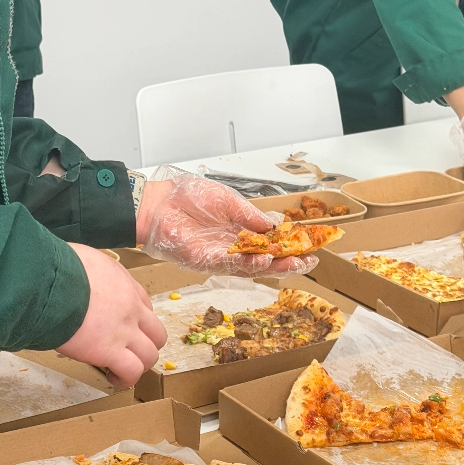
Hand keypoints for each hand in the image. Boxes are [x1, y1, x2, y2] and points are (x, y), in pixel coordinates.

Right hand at [57, 245, 166, 387]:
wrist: (50, 283)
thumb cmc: (57, 268)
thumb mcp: (83, 259)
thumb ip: (89, 273)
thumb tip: (74, 279)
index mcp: (124, 284)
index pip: (145, 305)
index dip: (137, 320)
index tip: (123, 326)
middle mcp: (131, 308)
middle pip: (156, 333)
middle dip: (146, 344)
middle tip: (128, 350)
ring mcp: (124, 331)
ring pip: (150, 355)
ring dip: (138, 365)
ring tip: (121, 369)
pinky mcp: (110, 351)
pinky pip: (131, 371)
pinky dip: (125, 379)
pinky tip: (114, 378)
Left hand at [135, 168, 318, 277]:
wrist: (157, 203)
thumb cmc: (186, 197)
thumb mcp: (227, 200)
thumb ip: (249, 216)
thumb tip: (273, 225)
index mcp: (236, 231)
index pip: (266, 244)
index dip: (286, 248)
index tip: (305, 248)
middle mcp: (230, 247)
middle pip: (262, 260)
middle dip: (285, 263)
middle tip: (306, 263)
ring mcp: (218, 256)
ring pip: (249, 267)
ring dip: (271, 266)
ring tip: (291, 264)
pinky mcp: (204, 261)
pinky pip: (230, 265)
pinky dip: (248, 264)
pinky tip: (264, 260)